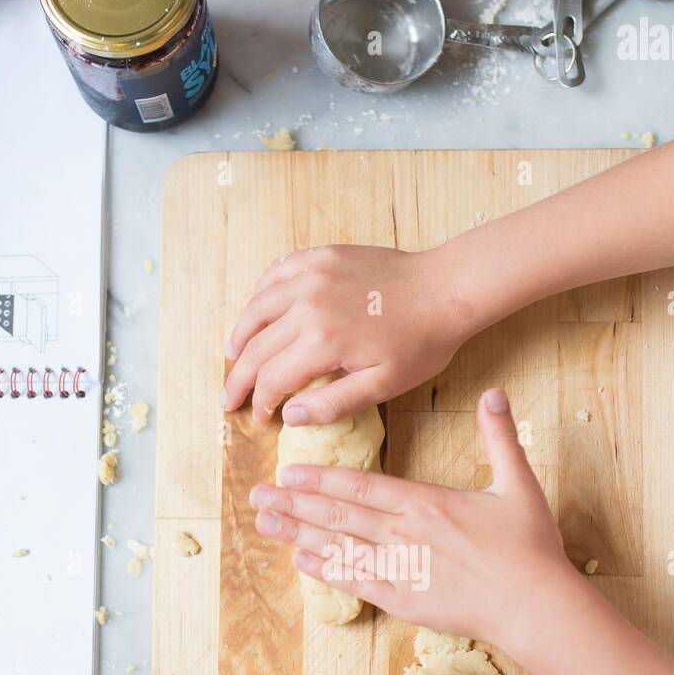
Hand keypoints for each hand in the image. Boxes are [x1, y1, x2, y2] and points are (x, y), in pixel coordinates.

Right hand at [224, 244, 469, 425]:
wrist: (445, 288)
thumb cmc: (421, 343)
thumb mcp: (383, 385)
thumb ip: (334, 404)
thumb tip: (290, 416)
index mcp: (322, 341)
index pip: (273, 378)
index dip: (261, 402)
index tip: (259, 418)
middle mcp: (308, 304)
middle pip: (257, 347)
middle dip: (239, 378)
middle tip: (228, 398)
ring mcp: (312, 275)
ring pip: (258, 308)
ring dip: (241, 335)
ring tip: (231, 355)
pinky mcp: (321, 256)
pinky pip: (277, 273)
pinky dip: (261, 294)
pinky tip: (257, 310)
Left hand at [248, 389, 582, 657]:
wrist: (535, 605)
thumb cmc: (530, 546)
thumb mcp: (518, 484)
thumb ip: (500, 438)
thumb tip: (495, 394)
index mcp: (426, 503)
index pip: (361, 487)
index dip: (321, 480)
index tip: (289, 470)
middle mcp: (405, 534)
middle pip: (337, 516)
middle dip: (293, 504)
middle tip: (256, 495)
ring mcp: (401, 569)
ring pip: (338, 548)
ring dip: (298, 534)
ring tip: (265, 523)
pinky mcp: (404, 600)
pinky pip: (355, 583)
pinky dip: (326, 571)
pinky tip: (301, 561)